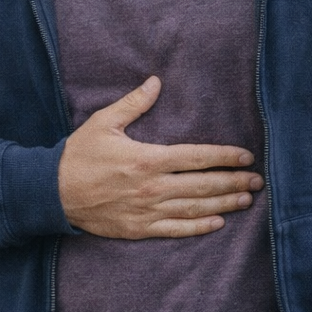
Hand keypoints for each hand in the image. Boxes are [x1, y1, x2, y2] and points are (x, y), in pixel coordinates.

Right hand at [57, 76, 263, 238]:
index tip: (245, 156)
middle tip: (257, 181)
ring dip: (224, 203)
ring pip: (194, 207)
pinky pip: (176, 229)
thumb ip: (133, 103)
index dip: (224, 157)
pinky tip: (217, 222)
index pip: (196, 157)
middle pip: (202, 185)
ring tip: (246, 200)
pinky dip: (198, 226)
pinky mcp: (139, 228)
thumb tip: (156, 82)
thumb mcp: (103, 122)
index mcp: (146, 158)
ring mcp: (147, 210)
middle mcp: (152, 187)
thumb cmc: (79, 154)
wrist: (54, 192)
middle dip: (233, 181)